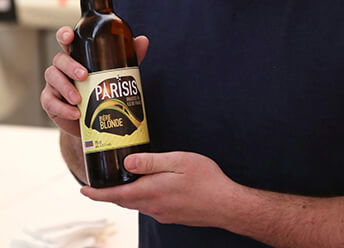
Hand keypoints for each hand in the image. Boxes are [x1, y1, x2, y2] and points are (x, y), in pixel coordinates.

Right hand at [40, 26, 148, 135]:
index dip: (65, 35)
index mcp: (77, 54)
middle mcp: (63, 66)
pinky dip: (62, 108)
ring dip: (65, 88)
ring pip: (53, 78)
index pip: (66, 39)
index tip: (70, 37)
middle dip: (70, 66)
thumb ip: (129, 55)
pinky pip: (50, 102)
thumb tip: (143, 40)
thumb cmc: (103, 88)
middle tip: (84, 75)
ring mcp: (54, 83)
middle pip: (59, 59)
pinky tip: (75, 113)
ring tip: (79, 99)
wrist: (94, 120)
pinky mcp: (50, 101)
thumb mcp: (117, 70)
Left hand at [81, 151, 235, 227]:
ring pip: (137, 204)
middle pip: (124, 201)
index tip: (83, 190)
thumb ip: (151, 162)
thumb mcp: (178, 162)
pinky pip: (149, 206)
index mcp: (151, 192)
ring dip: (126, 195)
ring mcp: (163, 214)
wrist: (226, 205)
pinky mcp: (172, 216)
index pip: (116, 196)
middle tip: (99, 182)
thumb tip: (126, 164)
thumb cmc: (206, 180)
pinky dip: (141, 197)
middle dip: (110, 193)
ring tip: (122, 181)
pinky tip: (149, 187)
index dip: (98, 193)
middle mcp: (153, 206)